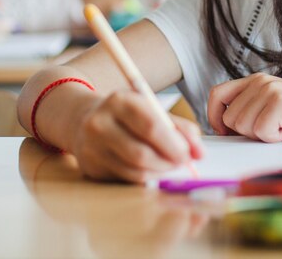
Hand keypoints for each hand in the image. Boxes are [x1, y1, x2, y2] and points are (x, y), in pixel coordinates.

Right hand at [69, 90, 202, 182]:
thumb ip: (178, 127)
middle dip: (168, 163)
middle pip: (141, 153)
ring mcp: (92, 147)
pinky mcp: (91, 167)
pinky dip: (145, 178)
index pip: (150, 126)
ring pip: (135, 170)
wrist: (83, 120)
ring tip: (168, 166)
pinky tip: (151, 170)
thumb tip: (199, 153)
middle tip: (182, 164)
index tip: (189, 154)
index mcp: (119, 101)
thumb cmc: (126, 115)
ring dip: (159, 172)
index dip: (173, 144)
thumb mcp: (150, 109)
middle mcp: (100, 123)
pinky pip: (126, 179)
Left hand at [207, 73, 281, 141]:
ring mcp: (270, 90)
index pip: (216, 95)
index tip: (226, 132)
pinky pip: (261, 131)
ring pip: (243, 126)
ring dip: (264, 135)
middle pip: (229, 118)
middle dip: (248, 132)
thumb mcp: (272, 107)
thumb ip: (249, 110)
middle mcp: (259, 81)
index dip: (214, 117)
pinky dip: (276, 138)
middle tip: (273, 128)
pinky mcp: (281, 102)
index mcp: (254, 81)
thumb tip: (221, 128)